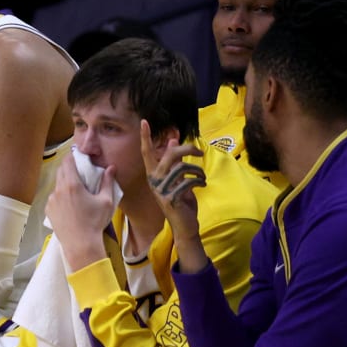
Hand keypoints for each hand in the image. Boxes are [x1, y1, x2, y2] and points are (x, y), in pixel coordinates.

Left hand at [45, 151, 114, 264]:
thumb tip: (111, 167)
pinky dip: (61, 196)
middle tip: (79, 170)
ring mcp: (51, 201)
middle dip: (69, 168)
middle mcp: (58, 190)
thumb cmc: (95, 222)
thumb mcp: (106, 201)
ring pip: (57, 185)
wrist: (80, 245)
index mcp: (72, 185)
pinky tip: (70, 204)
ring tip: (77, 190)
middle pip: (60, 171)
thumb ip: (108, 182)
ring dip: (65, 183)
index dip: (73, 156)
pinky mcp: (48, 210)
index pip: (68, 162)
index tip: (79, 155)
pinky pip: (54, 198)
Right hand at [141, 122, 204, 262]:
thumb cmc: (181, 201)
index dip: (146, 137)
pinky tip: (202, 184)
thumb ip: (173, 162)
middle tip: (199, 152)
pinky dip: (199, 181)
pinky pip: (188, 182)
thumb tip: (172, 141)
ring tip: (202, 176)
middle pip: (169, 156)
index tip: (144, 121)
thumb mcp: (177, 179)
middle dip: (186, 149)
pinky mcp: (172, 199)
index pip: (146, 153)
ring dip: (197, 169)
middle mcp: (154, 181)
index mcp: (154, 175)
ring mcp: (162, 191)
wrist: (184, 226)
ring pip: (181, 168)